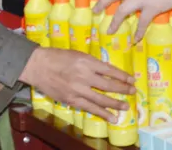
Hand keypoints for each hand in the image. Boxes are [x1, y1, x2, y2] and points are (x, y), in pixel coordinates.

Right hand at [20, 47, 134, 121]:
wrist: (38, 66)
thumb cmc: (57, 56)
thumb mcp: (78, 54)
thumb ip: (92, 63)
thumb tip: (107, 71)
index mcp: (87, 62)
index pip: (110, 70)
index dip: (122, 76)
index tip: (132, 79)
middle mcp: (85, 76)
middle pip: (108, 85)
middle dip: (123, 89)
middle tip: (133, 92)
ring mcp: (78, 89)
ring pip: (101, 99)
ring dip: (116, 104)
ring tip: (126, 107)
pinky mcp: (72, 100)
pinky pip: (90, 108)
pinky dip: (102, 114)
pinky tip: (112, 118)